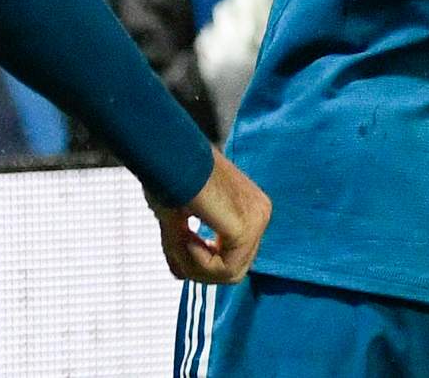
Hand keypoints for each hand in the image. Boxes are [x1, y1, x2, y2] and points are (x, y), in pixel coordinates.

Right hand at [158, 150, 268, 284]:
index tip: (178, 241)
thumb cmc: (171, 174)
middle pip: (233, 270)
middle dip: (199, 267)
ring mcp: (257, 219)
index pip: (233, 258)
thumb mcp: (178, 218)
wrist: (168, 153)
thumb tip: (181, 275)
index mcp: (250, 207)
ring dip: (195, 265)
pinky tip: (185, 236)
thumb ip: (184, 247)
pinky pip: (223, 269)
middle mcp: (261, 212)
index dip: (200, 261)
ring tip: (179, 237)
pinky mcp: (245, 227)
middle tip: (176, 244)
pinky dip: (197, 261)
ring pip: (228, 274)